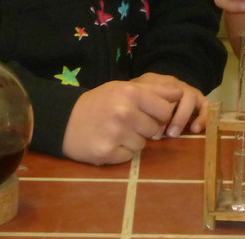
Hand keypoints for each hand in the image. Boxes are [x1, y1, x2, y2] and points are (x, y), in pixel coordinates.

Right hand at [61, 74, 201, 164]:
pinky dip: (121, 152)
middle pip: (155, 129)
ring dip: (133, 141)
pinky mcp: (108, 152)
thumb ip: (153, 90)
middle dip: (145, 128)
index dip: (160, 115)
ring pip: (143, 145)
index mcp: (131, 93)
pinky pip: (129, 156)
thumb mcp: (123, 88)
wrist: (65, 120)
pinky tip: (109, 142)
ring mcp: (116, 133)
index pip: (165, 110)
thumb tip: (179, 94)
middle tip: (128, 123)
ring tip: (116, 132)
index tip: (149, 114)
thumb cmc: (99, 102)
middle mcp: (125, 112)